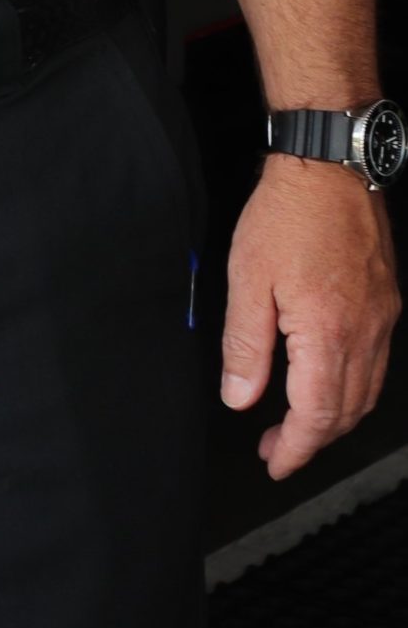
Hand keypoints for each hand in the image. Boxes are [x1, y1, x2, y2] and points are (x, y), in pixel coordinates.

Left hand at [220, 153, 400, 477]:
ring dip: (333, 417)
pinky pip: (375, 363)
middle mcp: (365, 333)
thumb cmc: (287, 214)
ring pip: (366, 392)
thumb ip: (245, 345)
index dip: (295, 448)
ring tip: (298, 423)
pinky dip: (352, 387)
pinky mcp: (386, 302)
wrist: (329, 166)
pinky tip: (327, 381)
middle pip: (346, 412)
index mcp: (327, 333)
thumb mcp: (247, 278)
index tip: (274, 462)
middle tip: (277, 448)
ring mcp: (382, 319)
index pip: (317, 415)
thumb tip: (241, 397)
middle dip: (311, 439)